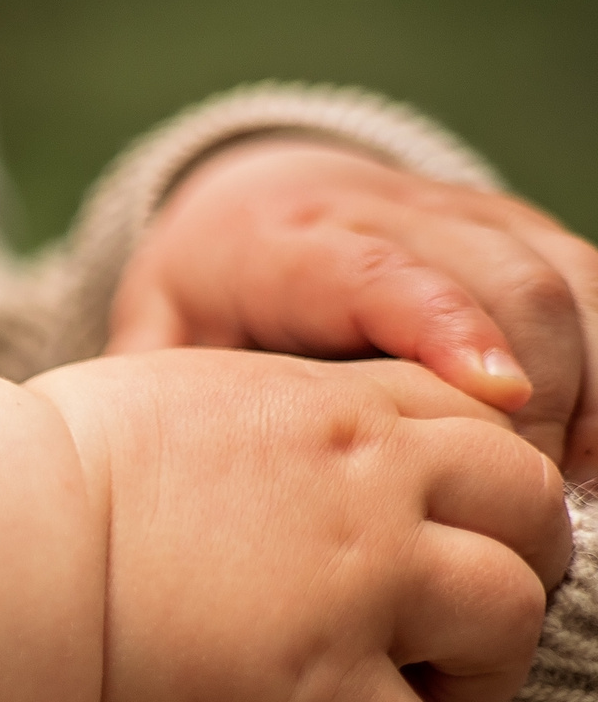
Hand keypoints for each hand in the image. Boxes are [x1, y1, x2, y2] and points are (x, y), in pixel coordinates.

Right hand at [35, 349, 570, 701]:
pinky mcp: (315, 691)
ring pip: (507, 624)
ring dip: (485, 676)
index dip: (482, 483)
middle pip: (529, 510)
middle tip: (464, 623)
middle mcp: (367, 483)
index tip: (455, 529)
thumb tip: (218, 445)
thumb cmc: (29, 479)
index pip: (472, 419)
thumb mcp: (154, 400)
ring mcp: (354, 586)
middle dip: (521, 568)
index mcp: (327, 405)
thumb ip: (232, 419)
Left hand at [115, 140, 597, 478]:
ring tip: (564, 486)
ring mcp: (471, 215)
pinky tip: (588, 452)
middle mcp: (393, 209)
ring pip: (568, 278)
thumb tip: (148, 480)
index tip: (497, 401)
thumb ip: (156, 397)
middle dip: (540, 388)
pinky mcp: (523, 233)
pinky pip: (595, 283)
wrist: (255, 204)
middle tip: (522, 497)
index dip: (448, 330)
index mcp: (286, 239)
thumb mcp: (156, 339)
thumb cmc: (201, 301)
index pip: (384, 274)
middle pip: (506, 279)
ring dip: (589, 383)